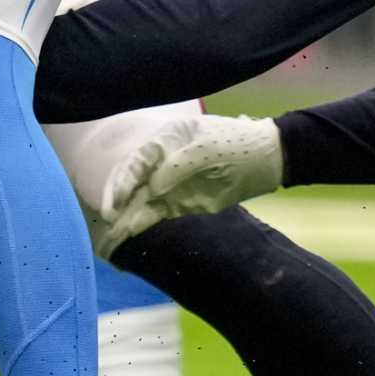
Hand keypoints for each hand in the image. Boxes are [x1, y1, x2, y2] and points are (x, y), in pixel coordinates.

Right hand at [92, 113, 283, 254]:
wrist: (265, 160)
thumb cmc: (236, 145)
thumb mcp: (209, 150)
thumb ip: (178, 166)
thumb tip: (153, 187)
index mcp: (166, 141)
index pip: (137, 160)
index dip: (123, 179)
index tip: (116, 199)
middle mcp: (161, 162)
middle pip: (132, 181)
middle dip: (117, 199)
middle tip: (108, 218)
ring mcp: (169, 183)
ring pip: (140, 200)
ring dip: (126, 216)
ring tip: (111, 234)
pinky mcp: (177, 203)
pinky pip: (154, 214)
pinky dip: (141, 222)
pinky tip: (128, 233)